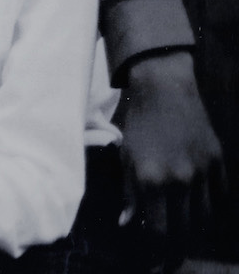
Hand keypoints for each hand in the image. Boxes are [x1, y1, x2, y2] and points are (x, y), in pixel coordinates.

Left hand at [118, 50, 225, 265]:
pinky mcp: (219, 162)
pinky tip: (198, 210)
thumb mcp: (126, 158)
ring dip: (195, 230)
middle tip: (171, 256)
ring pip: (205, 217)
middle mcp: (180, 179)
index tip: (155, 259)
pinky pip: (220, 197)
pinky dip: (210, 207)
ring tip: (184, 234)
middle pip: (185, 230)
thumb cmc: (138, 124)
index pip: (160, 231)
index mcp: (151, 179)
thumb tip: (128, 224)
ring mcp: (203, 171)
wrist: (165, 89)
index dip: (158, 250)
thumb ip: (129, 194)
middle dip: (177, 247)